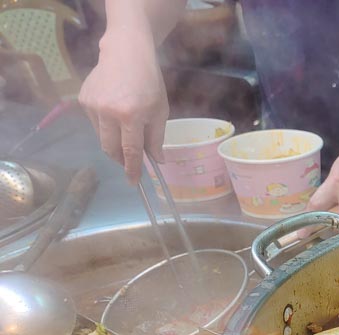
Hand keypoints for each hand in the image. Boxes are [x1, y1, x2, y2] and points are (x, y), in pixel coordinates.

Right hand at [78, 28, 167, 183]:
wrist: (125, 53)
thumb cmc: (149, 82)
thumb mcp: (160, 111)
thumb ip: (156, 138)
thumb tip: (156, 161)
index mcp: (130, 115)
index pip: (130, 151)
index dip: (132, 169)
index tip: (133, 182)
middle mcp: (108, 112)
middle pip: (110, 148)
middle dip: (120, 159)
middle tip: (130, 162)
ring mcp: (92, 105)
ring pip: (101, 137)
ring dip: (114, 140)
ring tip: (125, 126)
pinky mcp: (83, 99)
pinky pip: (94, 123)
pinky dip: (105, 125)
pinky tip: (114, 112)